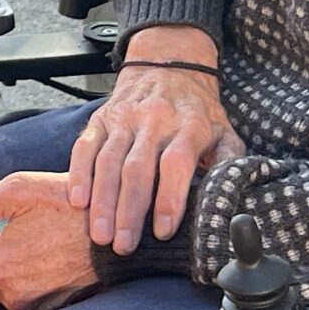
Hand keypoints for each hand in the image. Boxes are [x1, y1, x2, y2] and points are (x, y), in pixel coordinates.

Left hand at [0, 171, 97, 309]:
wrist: (121, 231)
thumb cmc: (71, 207)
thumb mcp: (19, 191)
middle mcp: (15, 292)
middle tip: (11, 239)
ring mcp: (38, 304)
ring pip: (10, 294)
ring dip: (15, 275)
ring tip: (35, 246)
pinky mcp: (59, 308)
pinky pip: (34, 300)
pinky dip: (37, 283)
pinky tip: (50, 260)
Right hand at [67, 26, 244, 255]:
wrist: (169, 63)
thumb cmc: (198, 110)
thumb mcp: (225, 131)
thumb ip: (230, 162)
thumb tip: (231, 198)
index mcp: (190, 126)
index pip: (176, 163)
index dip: (169, 198)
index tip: (163, 231)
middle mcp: (155, 120)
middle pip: (138, 168)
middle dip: (128, 211)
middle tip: (122, 245)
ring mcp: (124, 118)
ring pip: (109, 161)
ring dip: (102, 201)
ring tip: (99, 234)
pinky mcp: (101, 118)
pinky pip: (85, 146)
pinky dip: (78, 174)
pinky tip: (77, 200)